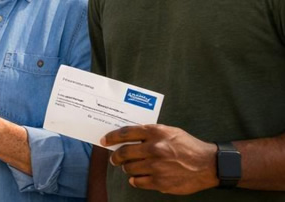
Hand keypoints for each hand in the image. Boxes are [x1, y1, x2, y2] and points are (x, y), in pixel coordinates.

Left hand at [103, 125, 217, 193]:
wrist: (209, 165)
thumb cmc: (188, 146)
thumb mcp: (170, 132)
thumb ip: (150, 133)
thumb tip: (128, 137)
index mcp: (156, 133)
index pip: (126, 133)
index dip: (111, 137)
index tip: (104, 141)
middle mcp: (155, 148)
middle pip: (124, 153)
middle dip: (116, 157)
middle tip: (115, 159)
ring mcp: (157, 167)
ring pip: (129, 168)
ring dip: (127, 169)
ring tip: (130, 168)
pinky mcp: (161, 182)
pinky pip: (138, 182)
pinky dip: (135, 180)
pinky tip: (138, 178)